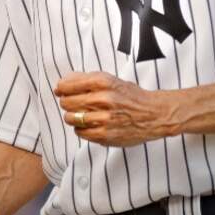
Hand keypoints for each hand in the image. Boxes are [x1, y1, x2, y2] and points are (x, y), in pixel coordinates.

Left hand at [54, 72, 177, 146]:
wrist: (154, 114)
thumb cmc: (131, 96)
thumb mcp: (111, 80)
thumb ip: (87, 80)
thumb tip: (62, 83)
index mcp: (103, 82)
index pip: (67, 86)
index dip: (61, 89)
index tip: (61, 91)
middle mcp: (103, 99)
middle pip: (67, 102)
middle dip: (66, 103)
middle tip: (72, 104)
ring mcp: (104, 118)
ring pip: (71, 118)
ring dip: (72, 117)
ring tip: (80, 115)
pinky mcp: (106, 135)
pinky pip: (80, 132)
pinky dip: (80, 129)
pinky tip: (88, 125)